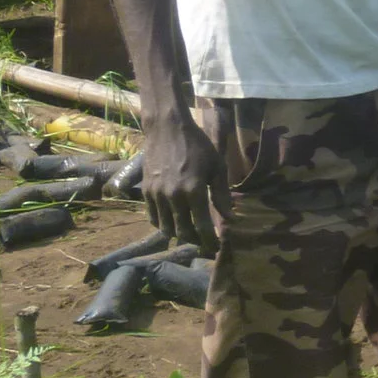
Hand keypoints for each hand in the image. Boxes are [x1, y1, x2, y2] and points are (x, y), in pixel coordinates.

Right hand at [142, 114, 228, 252]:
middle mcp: (173, 196)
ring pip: (166, 228)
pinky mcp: (146, 192)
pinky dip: (163, 225)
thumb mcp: (217, 167)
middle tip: (204, 243)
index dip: (210, 241)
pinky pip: (153, 218)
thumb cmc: (197, 146)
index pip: (203, 226)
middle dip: (196, 241)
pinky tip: (173, 223)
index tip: (216, 248)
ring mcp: (157, 195)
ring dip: (179, 235)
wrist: (167, 129)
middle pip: (183, 231)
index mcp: (194, 190)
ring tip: (190, 234)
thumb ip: (222, 195)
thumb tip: (231, 219)